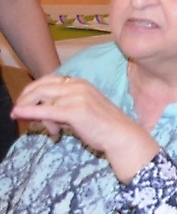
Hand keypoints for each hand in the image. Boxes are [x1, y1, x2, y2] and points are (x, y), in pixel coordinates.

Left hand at [11, 75, 159, 181]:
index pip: (48, 80)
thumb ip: (63, 105)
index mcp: (81, 82)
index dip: (32, 89)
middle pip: (41, 87)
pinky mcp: (74, 111)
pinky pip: (45, 111)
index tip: (23, 102)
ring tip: (49, 129)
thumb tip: (41, 112)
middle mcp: (78, 85)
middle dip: (25, 99)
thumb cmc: (103, 124)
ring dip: (33, 113)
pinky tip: (18, 114)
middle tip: (18, 112)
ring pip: (41, 99)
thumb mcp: (82, 107)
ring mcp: (76, 97)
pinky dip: (29, 112)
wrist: (120, 134)